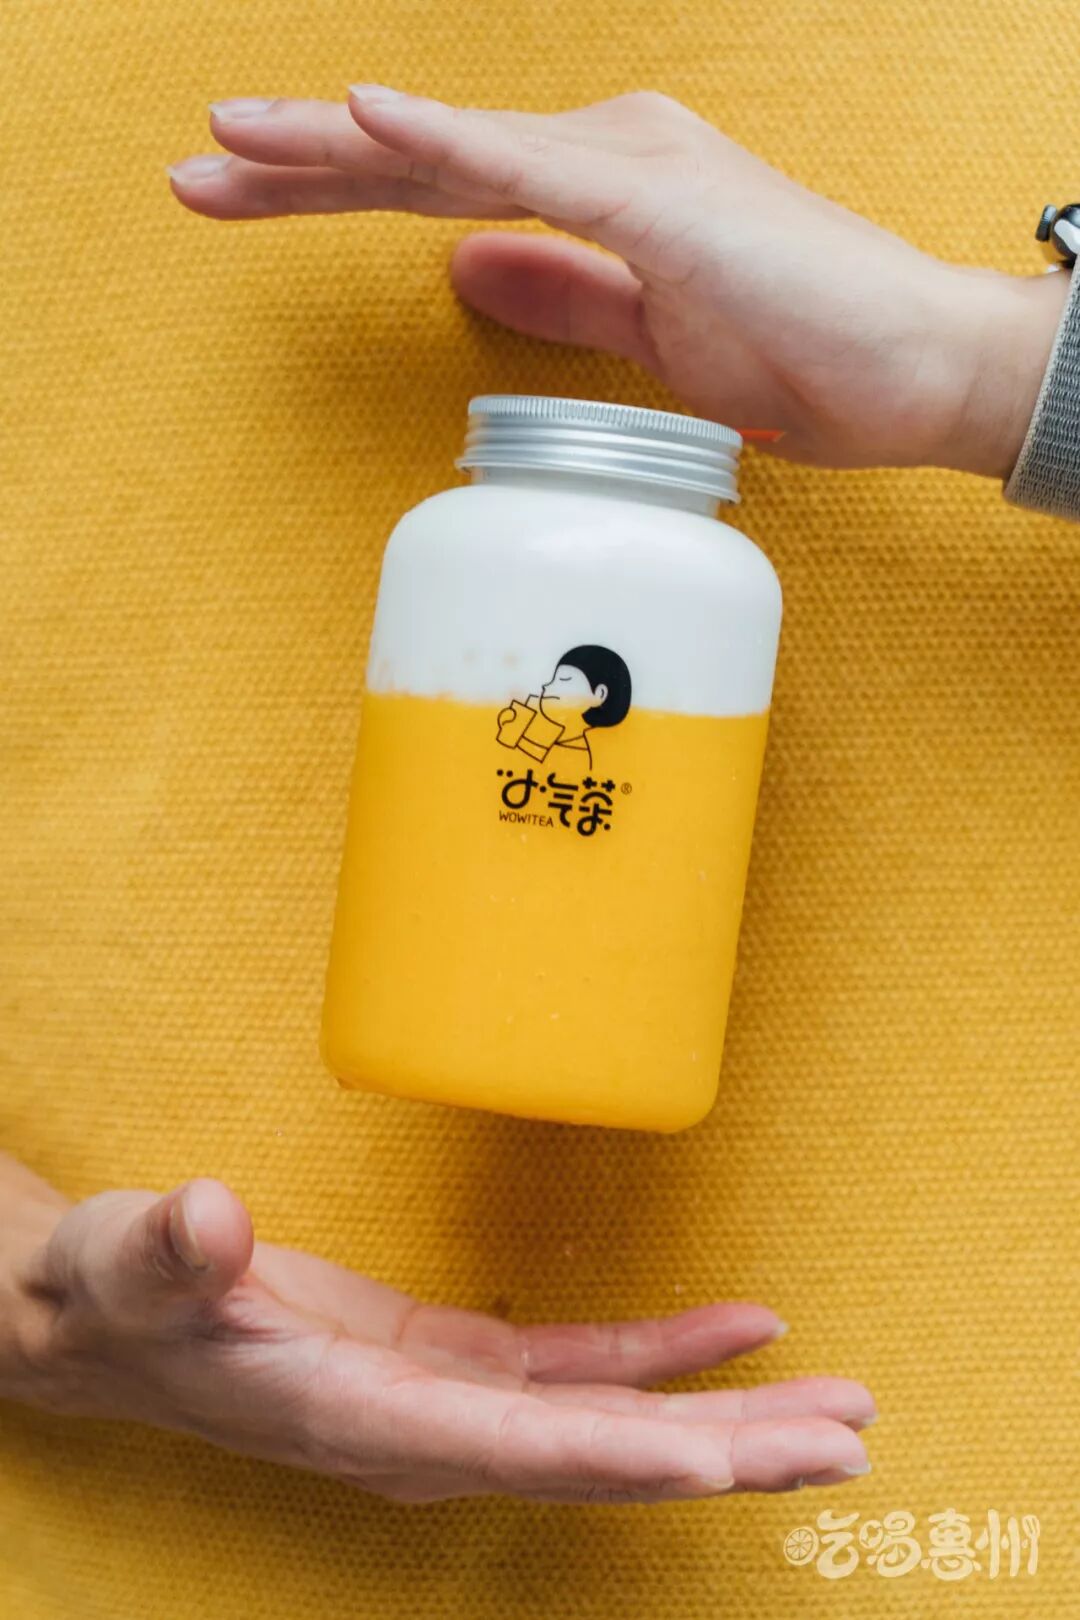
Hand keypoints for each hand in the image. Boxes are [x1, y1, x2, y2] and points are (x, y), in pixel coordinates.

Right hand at [6, 1170, 873, 1502]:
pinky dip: (662, 1359)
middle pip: (595, 1459)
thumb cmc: (117, 1294)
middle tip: (847, 1444)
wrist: (116, 1322)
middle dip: (722, 1457)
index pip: (503, 1447)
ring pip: (609, 1426)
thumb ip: (166, 1250)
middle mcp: (418, 1435)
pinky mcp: (453, 1371)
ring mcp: (446, 1409)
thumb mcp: (126, 1261)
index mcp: (353, 1416)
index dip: (614, 1455)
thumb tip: (208, 1219)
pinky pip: (579, 1375)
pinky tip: (736, 1334)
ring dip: (724, 1421)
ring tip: (836, 1411)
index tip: (721, 1462)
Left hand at [167, 87, 1068, 478]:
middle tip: (197, 171)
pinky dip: (445, 143)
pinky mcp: (661, 201)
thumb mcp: (651, 334)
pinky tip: (364, 120)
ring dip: (337, 147)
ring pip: (455, 153)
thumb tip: (472, 273)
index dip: (337, 192)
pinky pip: (530, 168)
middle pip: (424, 161)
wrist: (920, 373)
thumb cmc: (806, 354)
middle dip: (301, 165)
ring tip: (232, 141)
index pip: (441, 190)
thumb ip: (564, 295)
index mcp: (600, 191)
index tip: (245, 203)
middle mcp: (606, 156)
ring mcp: (633, 168)